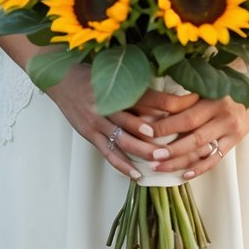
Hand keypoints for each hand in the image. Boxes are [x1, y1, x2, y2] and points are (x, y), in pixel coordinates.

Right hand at [45, 64, 169, 179]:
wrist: (62, 79)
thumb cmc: (91, 75)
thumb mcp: (113, 74)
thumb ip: (135, 86)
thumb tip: (164, 97)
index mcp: (116, 87)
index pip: (147, 96)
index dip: (168, 102)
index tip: (187, 108)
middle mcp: (107, 105)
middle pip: (135, 122)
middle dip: (155, 135)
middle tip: (173, 145)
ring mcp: (97, 121)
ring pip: (122, 140)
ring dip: (141, 151)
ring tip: (159, 160)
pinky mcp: (90, 134)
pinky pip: (108, 152)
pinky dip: (122, 165)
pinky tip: (136, 174)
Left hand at [132, 86, 248, 180]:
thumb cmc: (227, 78)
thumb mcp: (208, 82)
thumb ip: (187, 95)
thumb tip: (155, 108)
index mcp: (212, 96)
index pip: (185, 114)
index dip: (164, 124)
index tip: (145, 130)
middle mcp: (222, 113)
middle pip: (192, 134)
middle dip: (169, 147)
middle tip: (150, 156)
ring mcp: (230, 128)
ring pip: (202, 149)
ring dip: (179, 160)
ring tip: (159, 167)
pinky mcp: (235, 139)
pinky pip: (216, 158)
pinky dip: (200, 168)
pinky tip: (185, 175)